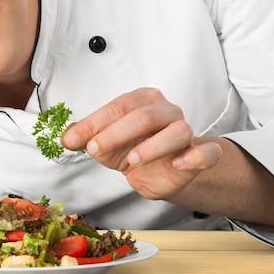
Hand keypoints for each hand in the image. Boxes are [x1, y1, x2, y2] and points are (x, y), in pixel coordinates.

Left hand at [61, 88, 222, 199]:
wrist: (157, 173)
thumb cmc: (131, 149)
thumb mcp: (103, 142)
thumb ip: (84, 136)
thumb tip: (66, 135)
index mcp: (142, 100)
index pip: (118, 107)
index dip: (94, 123)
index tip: (73, 140)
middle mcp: (166, 111)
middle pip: (144, 115)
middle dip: (115, 132)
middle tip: (94, 149)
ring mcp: (185, 130)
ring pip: (177, 131)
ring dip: (153, 145)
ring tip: (132, 159)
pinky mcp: (199, 154)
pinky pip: (207, 152)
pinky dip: (196, 156)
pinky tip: (180, 162)